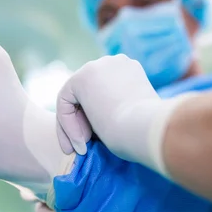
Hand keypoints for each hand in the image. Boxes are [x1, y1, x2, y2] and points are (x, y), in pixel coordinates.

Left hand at [56, 54, 189, 175]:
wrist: (146, 130)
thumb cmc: (145, 133)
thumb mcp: (135, 118)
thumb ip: (117, 112)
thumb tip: (99, 122)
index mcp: (131, 71)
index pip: (104, 93)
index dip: (96, 121)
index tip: (97, 143)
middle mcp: (114, 63)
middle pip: (87, 94)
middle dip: (83, 123)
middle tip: (84, 148)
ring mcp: (97, 67)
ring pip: (74, 98)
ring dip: (73, 126)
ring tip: (81, 148)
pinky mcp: (82, 77)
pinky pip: (65, 101)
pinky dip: (67, 124)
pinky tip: (80, 141)